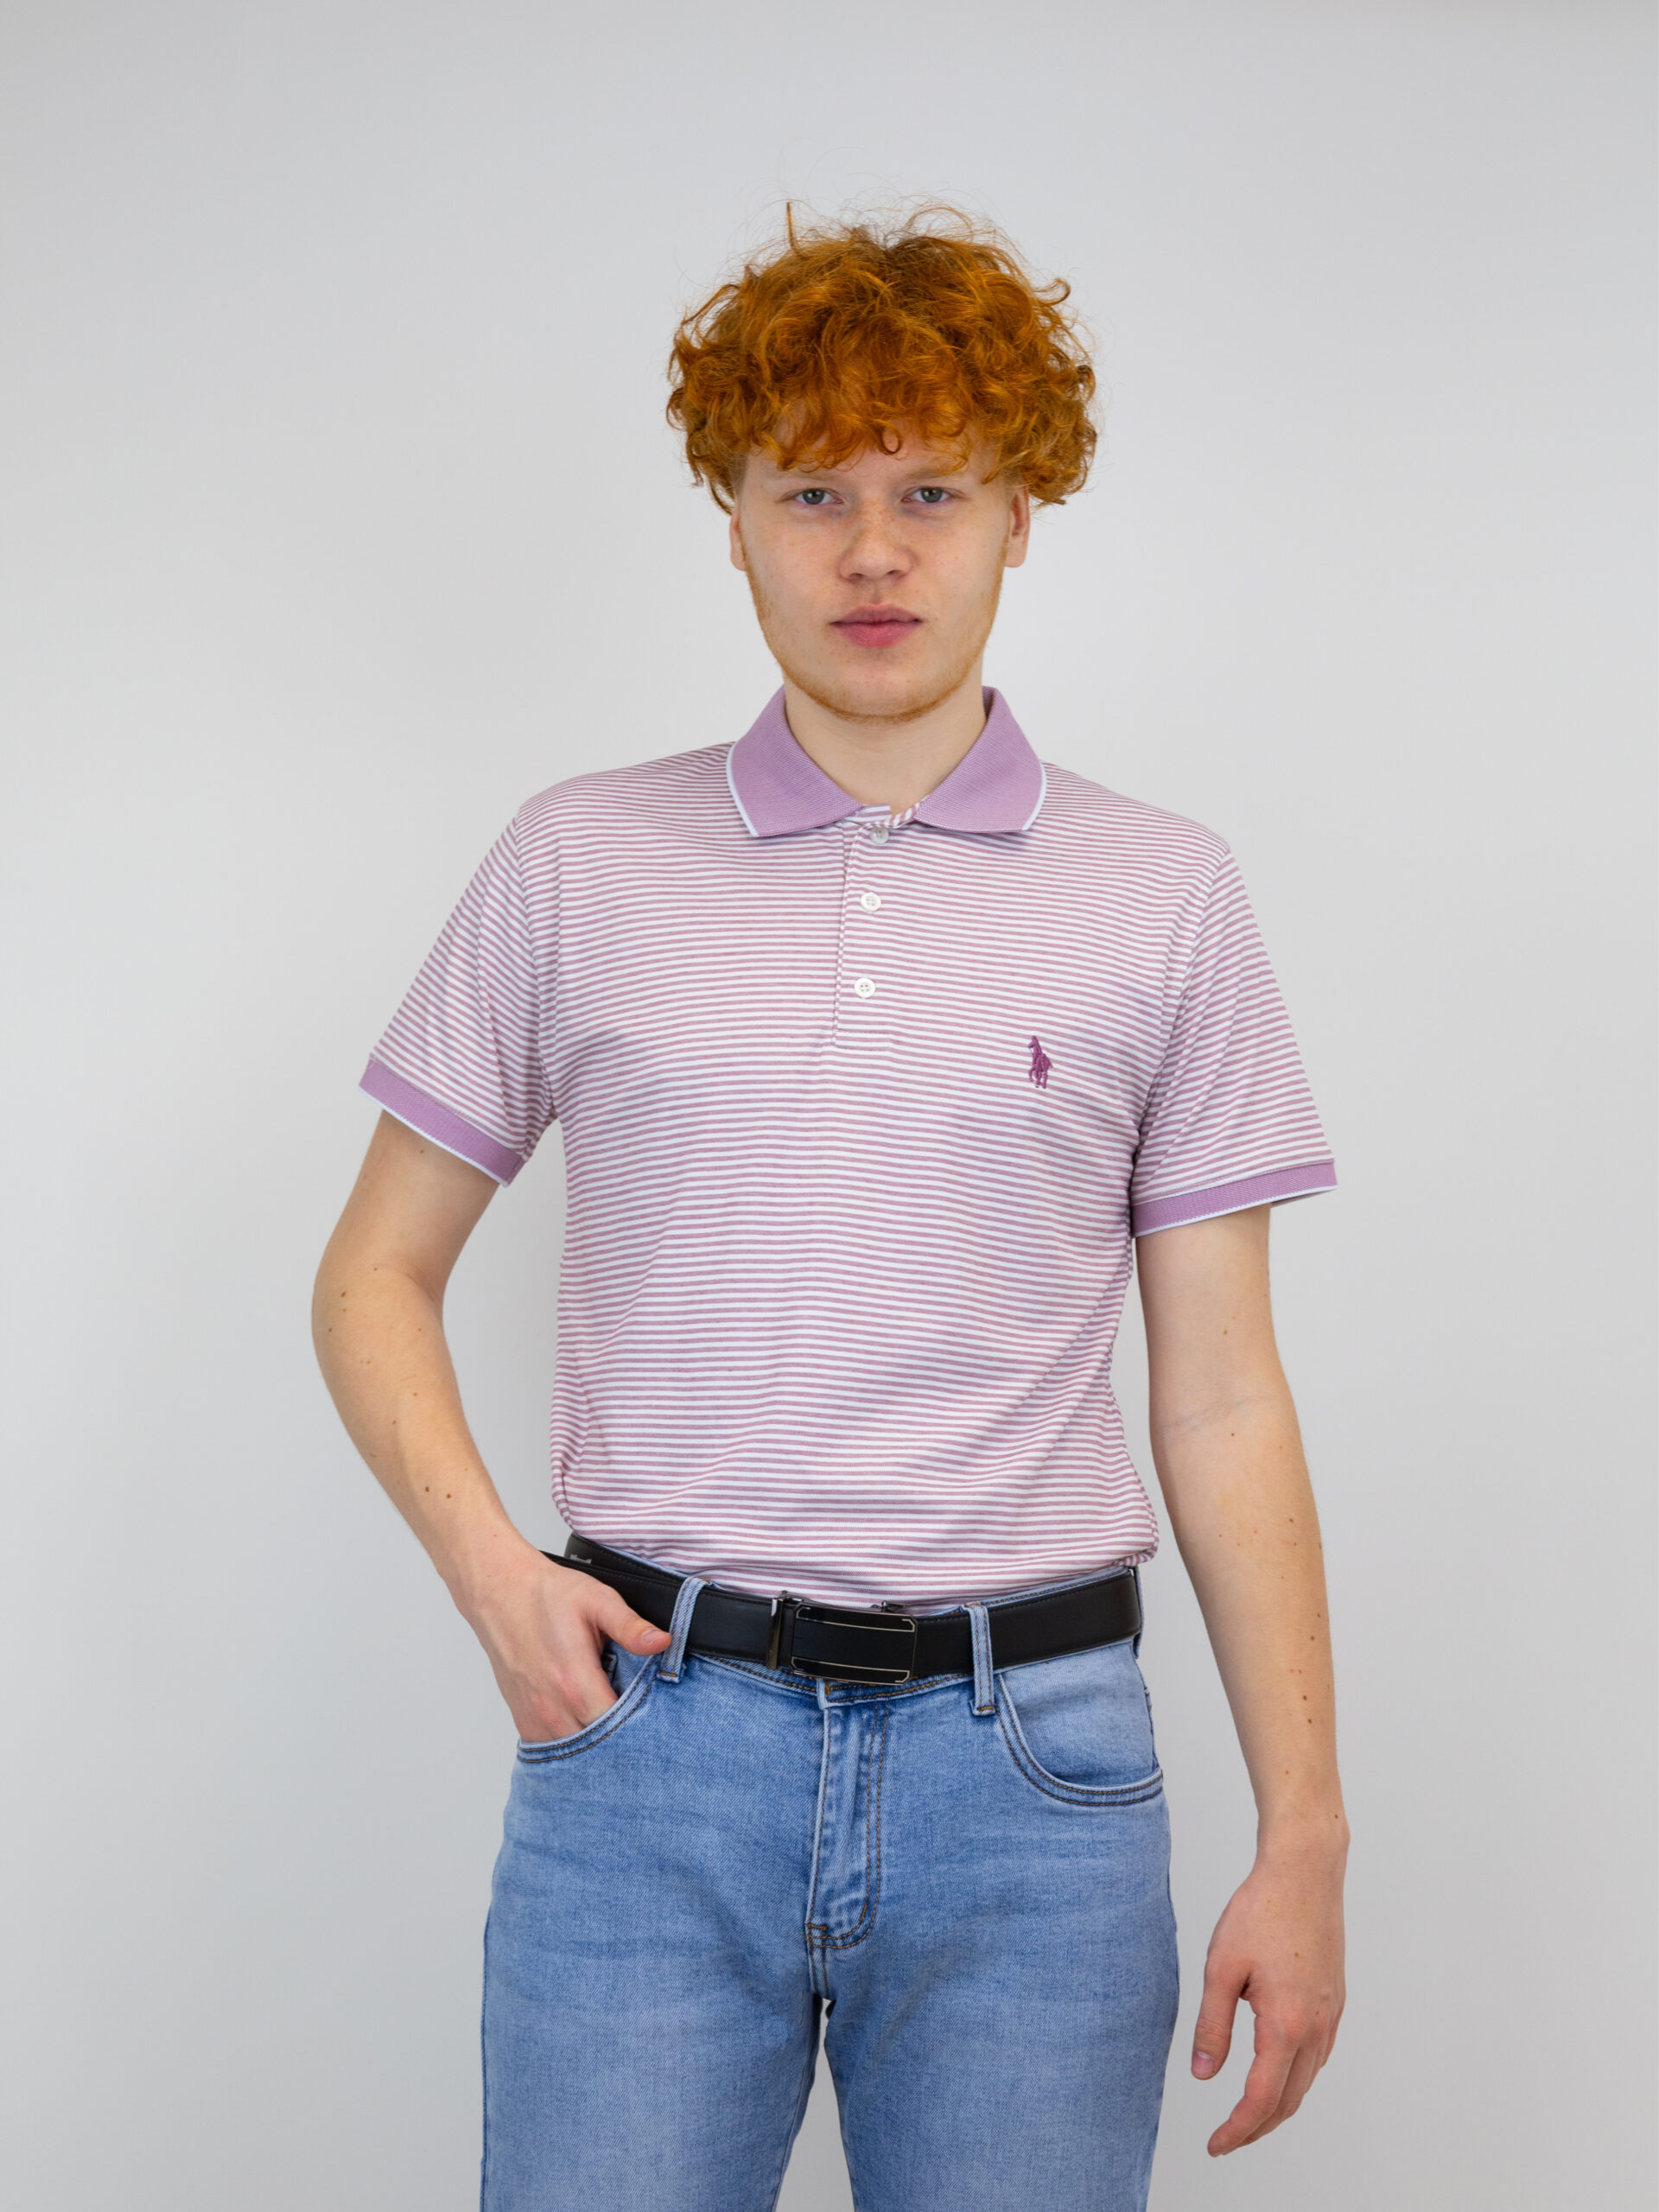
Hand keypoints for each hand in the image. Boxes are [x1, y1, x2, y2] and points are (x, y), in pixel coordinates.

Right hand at [459, 1547, 671, 1741]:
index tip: (651, 1711)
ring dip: (594, 1741)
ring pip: (574, 1752)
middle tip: (635, 1715)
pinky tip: (584, 1720)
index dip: (639, 1724)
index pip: (617, 1727)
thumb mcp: (597, 1600)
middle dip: (620, 1735)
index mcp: (575, 1682)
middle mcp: (552, 1708)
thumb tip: (663, 1642)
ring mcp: (534, 1717)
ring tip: (610, 1716)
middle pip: (597, 1746)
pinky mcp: (523, 1719)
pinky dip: (571, 1741)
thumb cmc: (548, 1595)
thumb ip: (631, 1626)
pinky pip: (551, 1748)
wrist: (501, 1593)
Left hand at [1191, 1836, 1346, 2154]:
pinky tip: (1276, 2069)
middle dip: (1257, 2127)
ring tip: (1246, 2113)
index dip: (1237, 2131)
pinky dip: (1295, 2077)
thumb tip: (1204, 2075)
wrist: (1305, 1872)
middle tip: (1226, 2139)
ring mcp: (1331, 2015)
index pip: (1261, 2099)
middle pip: (1288, 2100)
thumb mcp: (1221, 1967)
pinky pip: (1317, 2056)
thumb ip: (1212, 2026)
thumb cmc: (1261, 1912)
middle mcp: (1317, 2028)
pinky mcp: (1335, 2000)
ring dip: (1278, 2104)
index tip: (1215, 2145)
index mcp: (1287, 2025)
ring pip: (1306, 2081)